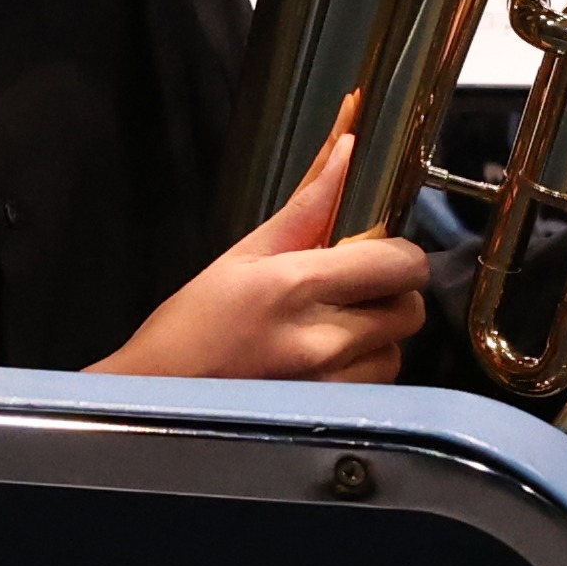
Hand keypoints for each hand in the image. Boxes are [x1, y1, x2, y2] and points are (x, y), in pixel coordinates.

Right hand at [100, 120, 431, 383]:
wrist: (157, 402)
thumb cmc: (190, 327)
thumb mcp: (242, 256)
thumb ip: (308, 206)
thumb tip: (345, 148)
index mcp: (295, 285)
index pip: (399, 263)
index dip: (398, 255)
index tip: (377, 254)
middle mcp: (320, 339)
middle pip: (409, 309)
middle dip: (390, 294)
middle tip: (354, 291)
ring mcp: (328, 385)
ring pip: (396, 350)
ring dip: (377, 337)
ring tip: (332, 330)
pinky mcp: (328, 416)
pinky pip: (376, 386)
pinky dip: (361, 371)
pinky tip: (322, 363)